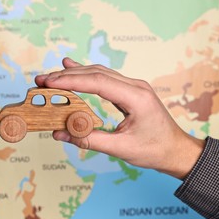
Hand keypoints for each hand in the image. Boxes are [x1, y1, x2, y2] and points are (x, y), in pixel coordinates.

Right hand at [35, 58, 204, 178]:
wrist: (176, 150)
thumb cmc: (154, 150)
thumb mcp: (120, 148)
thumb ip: (88, 139)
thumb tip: (59, 134)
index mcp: (136, 98)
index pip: (98, 82)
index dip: (71, 81)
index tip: (49, 83)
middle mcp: (135, 86)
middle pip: (96, 73)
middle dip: (67, 76)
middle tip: (42, 80)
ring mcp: (134, 87)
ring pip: (100, 73)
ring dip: (75, 74)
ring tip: (51, 77)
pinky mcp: (130, 91)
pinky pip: (106, 79)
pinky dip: (87, 75)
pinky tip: (72, 68)